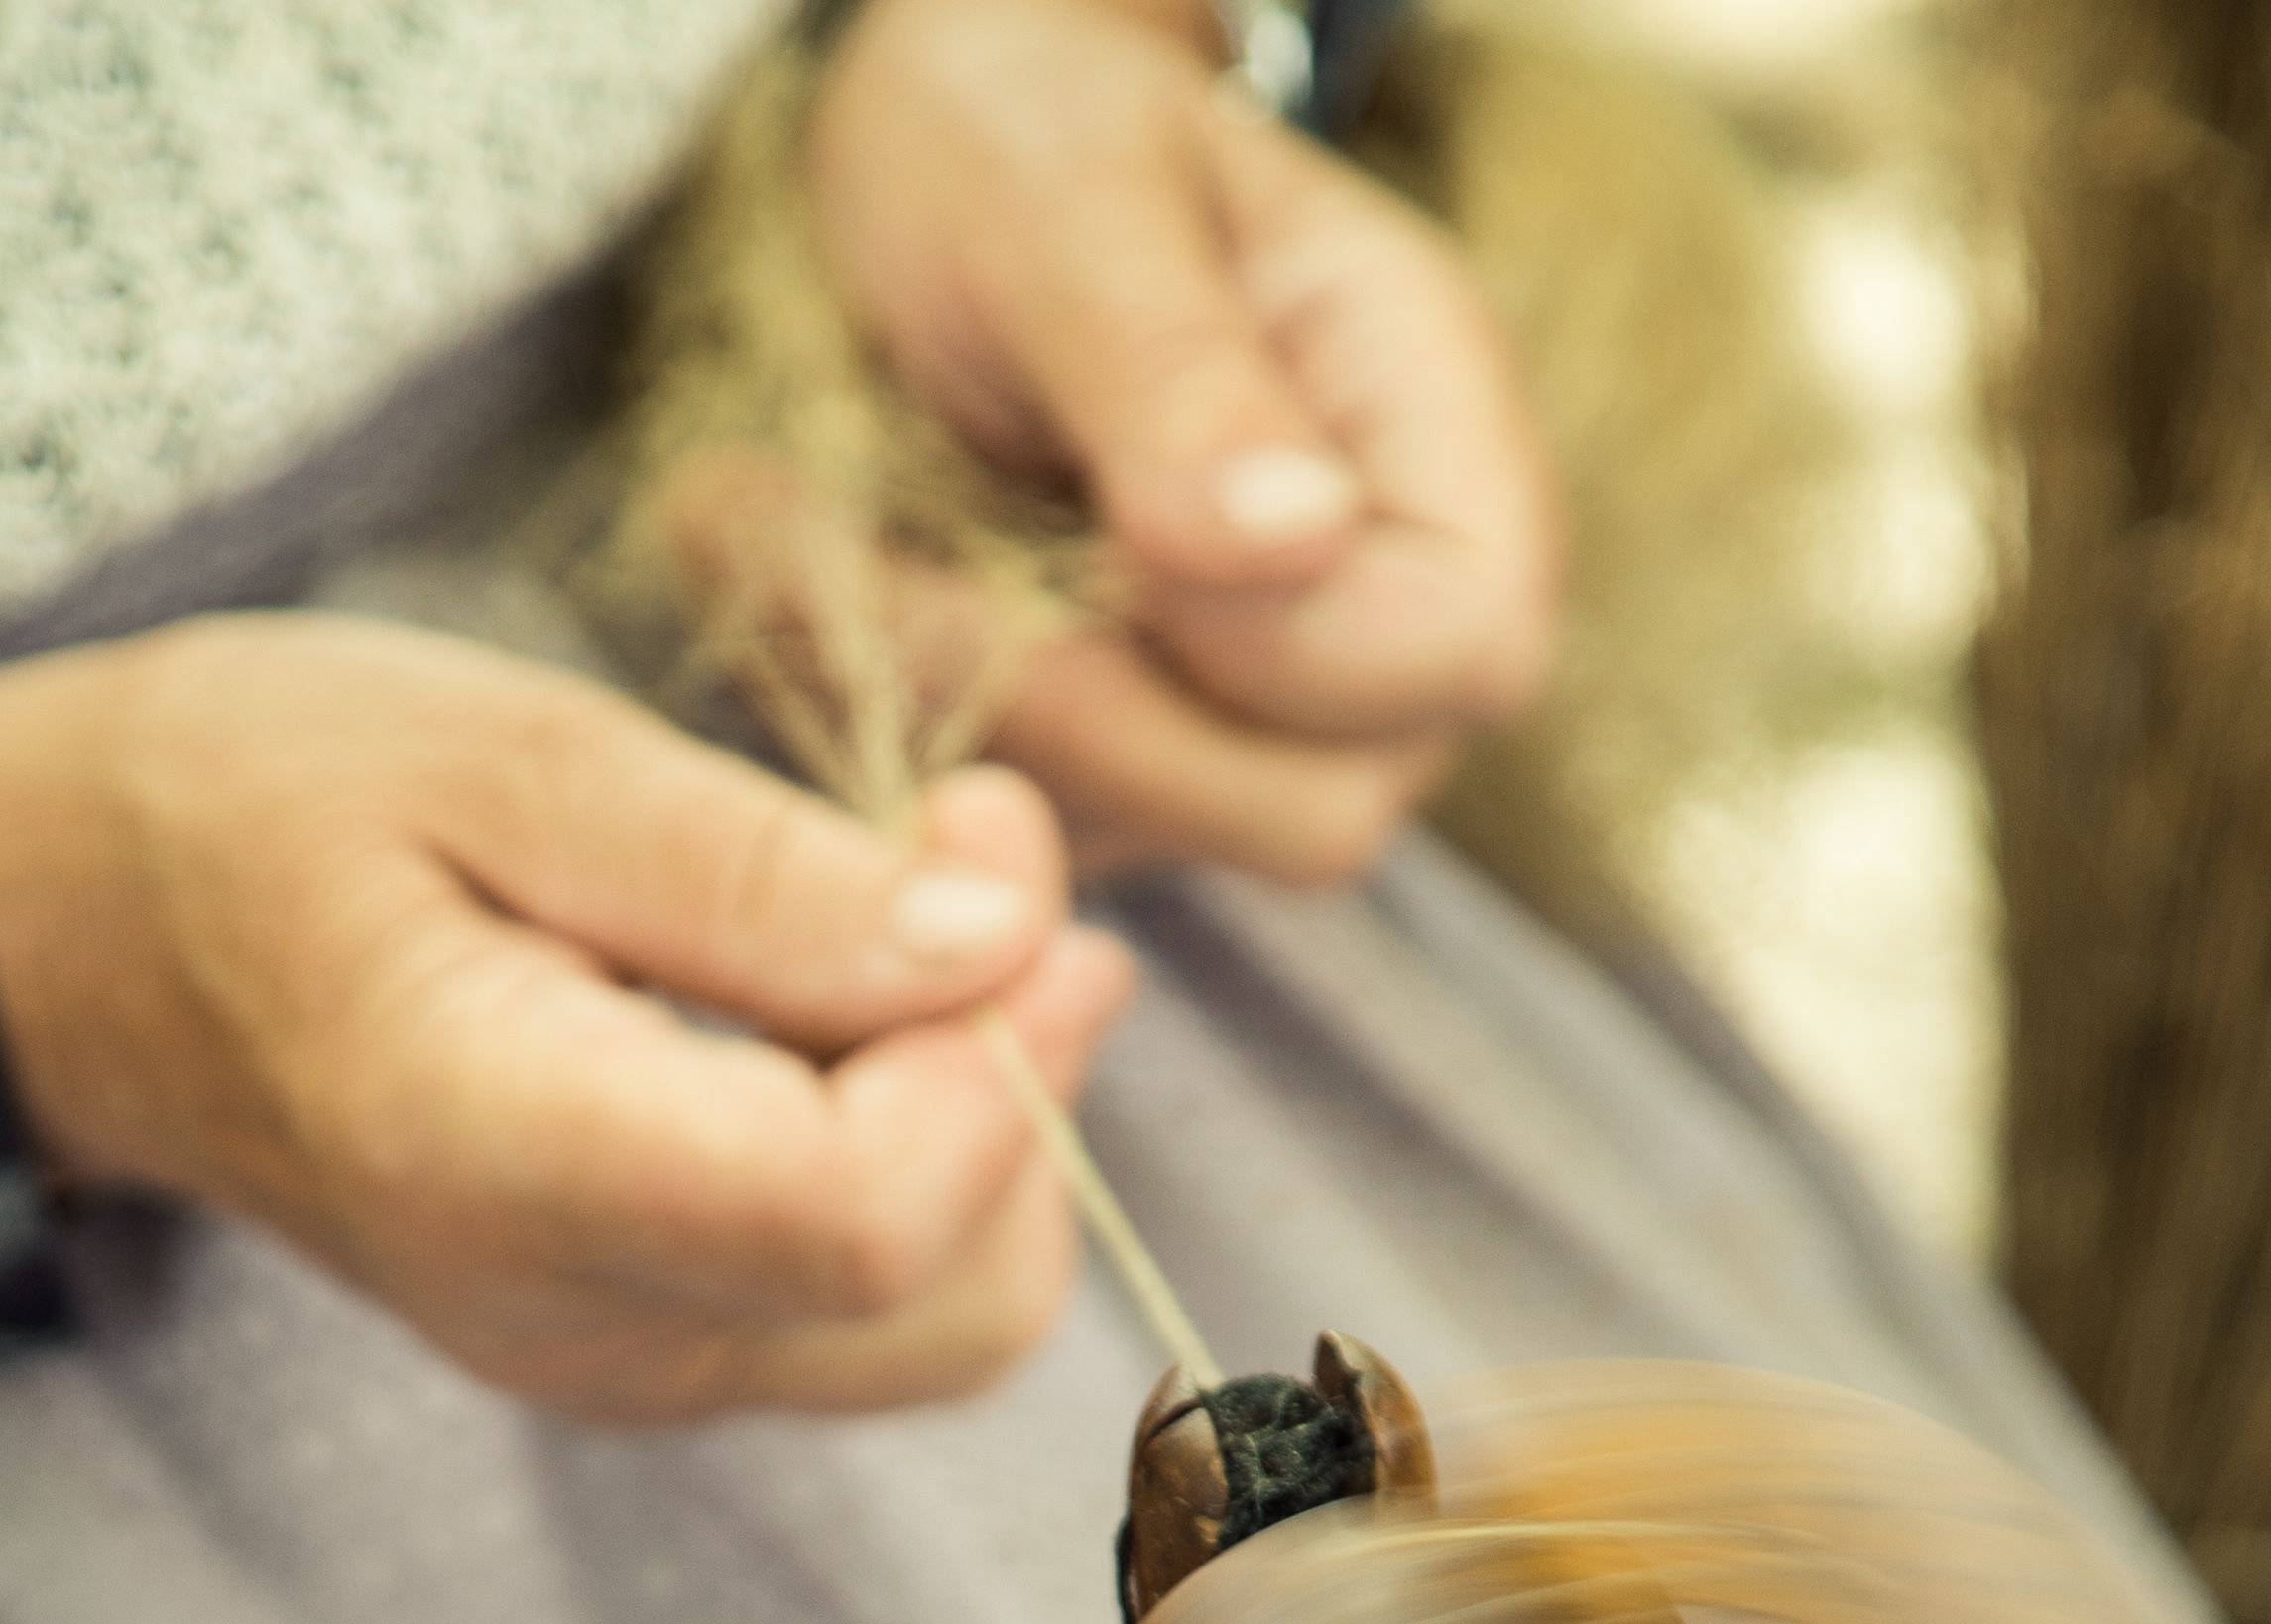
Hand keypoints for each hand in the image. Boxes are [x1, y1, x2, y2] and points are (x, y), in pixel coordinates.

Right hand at [0, 614, 1131, 1421]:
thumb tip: (1000, 953)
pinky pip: (881, 1316)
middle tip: (963, 861)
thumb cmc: (254, 807)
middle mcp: (576, 1325)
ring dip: (992, 1124)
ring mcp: (618, 1373)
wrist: (84, 947)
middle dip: (1023, 1075)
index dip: (995, 1043)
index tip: (980, 846)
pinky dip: (926, 1165)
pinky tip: (845, 1016)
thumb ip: (754, 872)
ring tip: (901, 925)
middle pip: (950, 1296)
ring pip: (946, 1324)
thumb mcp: (494, 751)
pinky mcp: (654, 1365)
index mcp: (505, 1165)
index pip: (865, 1214)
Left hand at [809, 0, 1558, 881]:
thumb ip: (1178, 370)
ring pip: (1139, 847)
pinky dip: (891, 738)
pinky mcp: (1102, 780)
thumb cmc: (1019, 130)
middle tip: (891, 573)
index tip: (1109, 527)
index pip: (1462, 654)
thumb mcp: (1074, 201)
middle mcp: (1367, 625)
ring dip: (952, 722)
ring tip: (808, 544)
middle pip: (1315, 819)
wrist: (896, 184)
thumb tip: (1298, 538)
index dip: (1283, 643)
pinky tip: (821, 588)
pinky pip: (1007, 847)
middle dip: (1085, 716)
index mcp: (1437, 445)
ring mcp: (1240, 726)